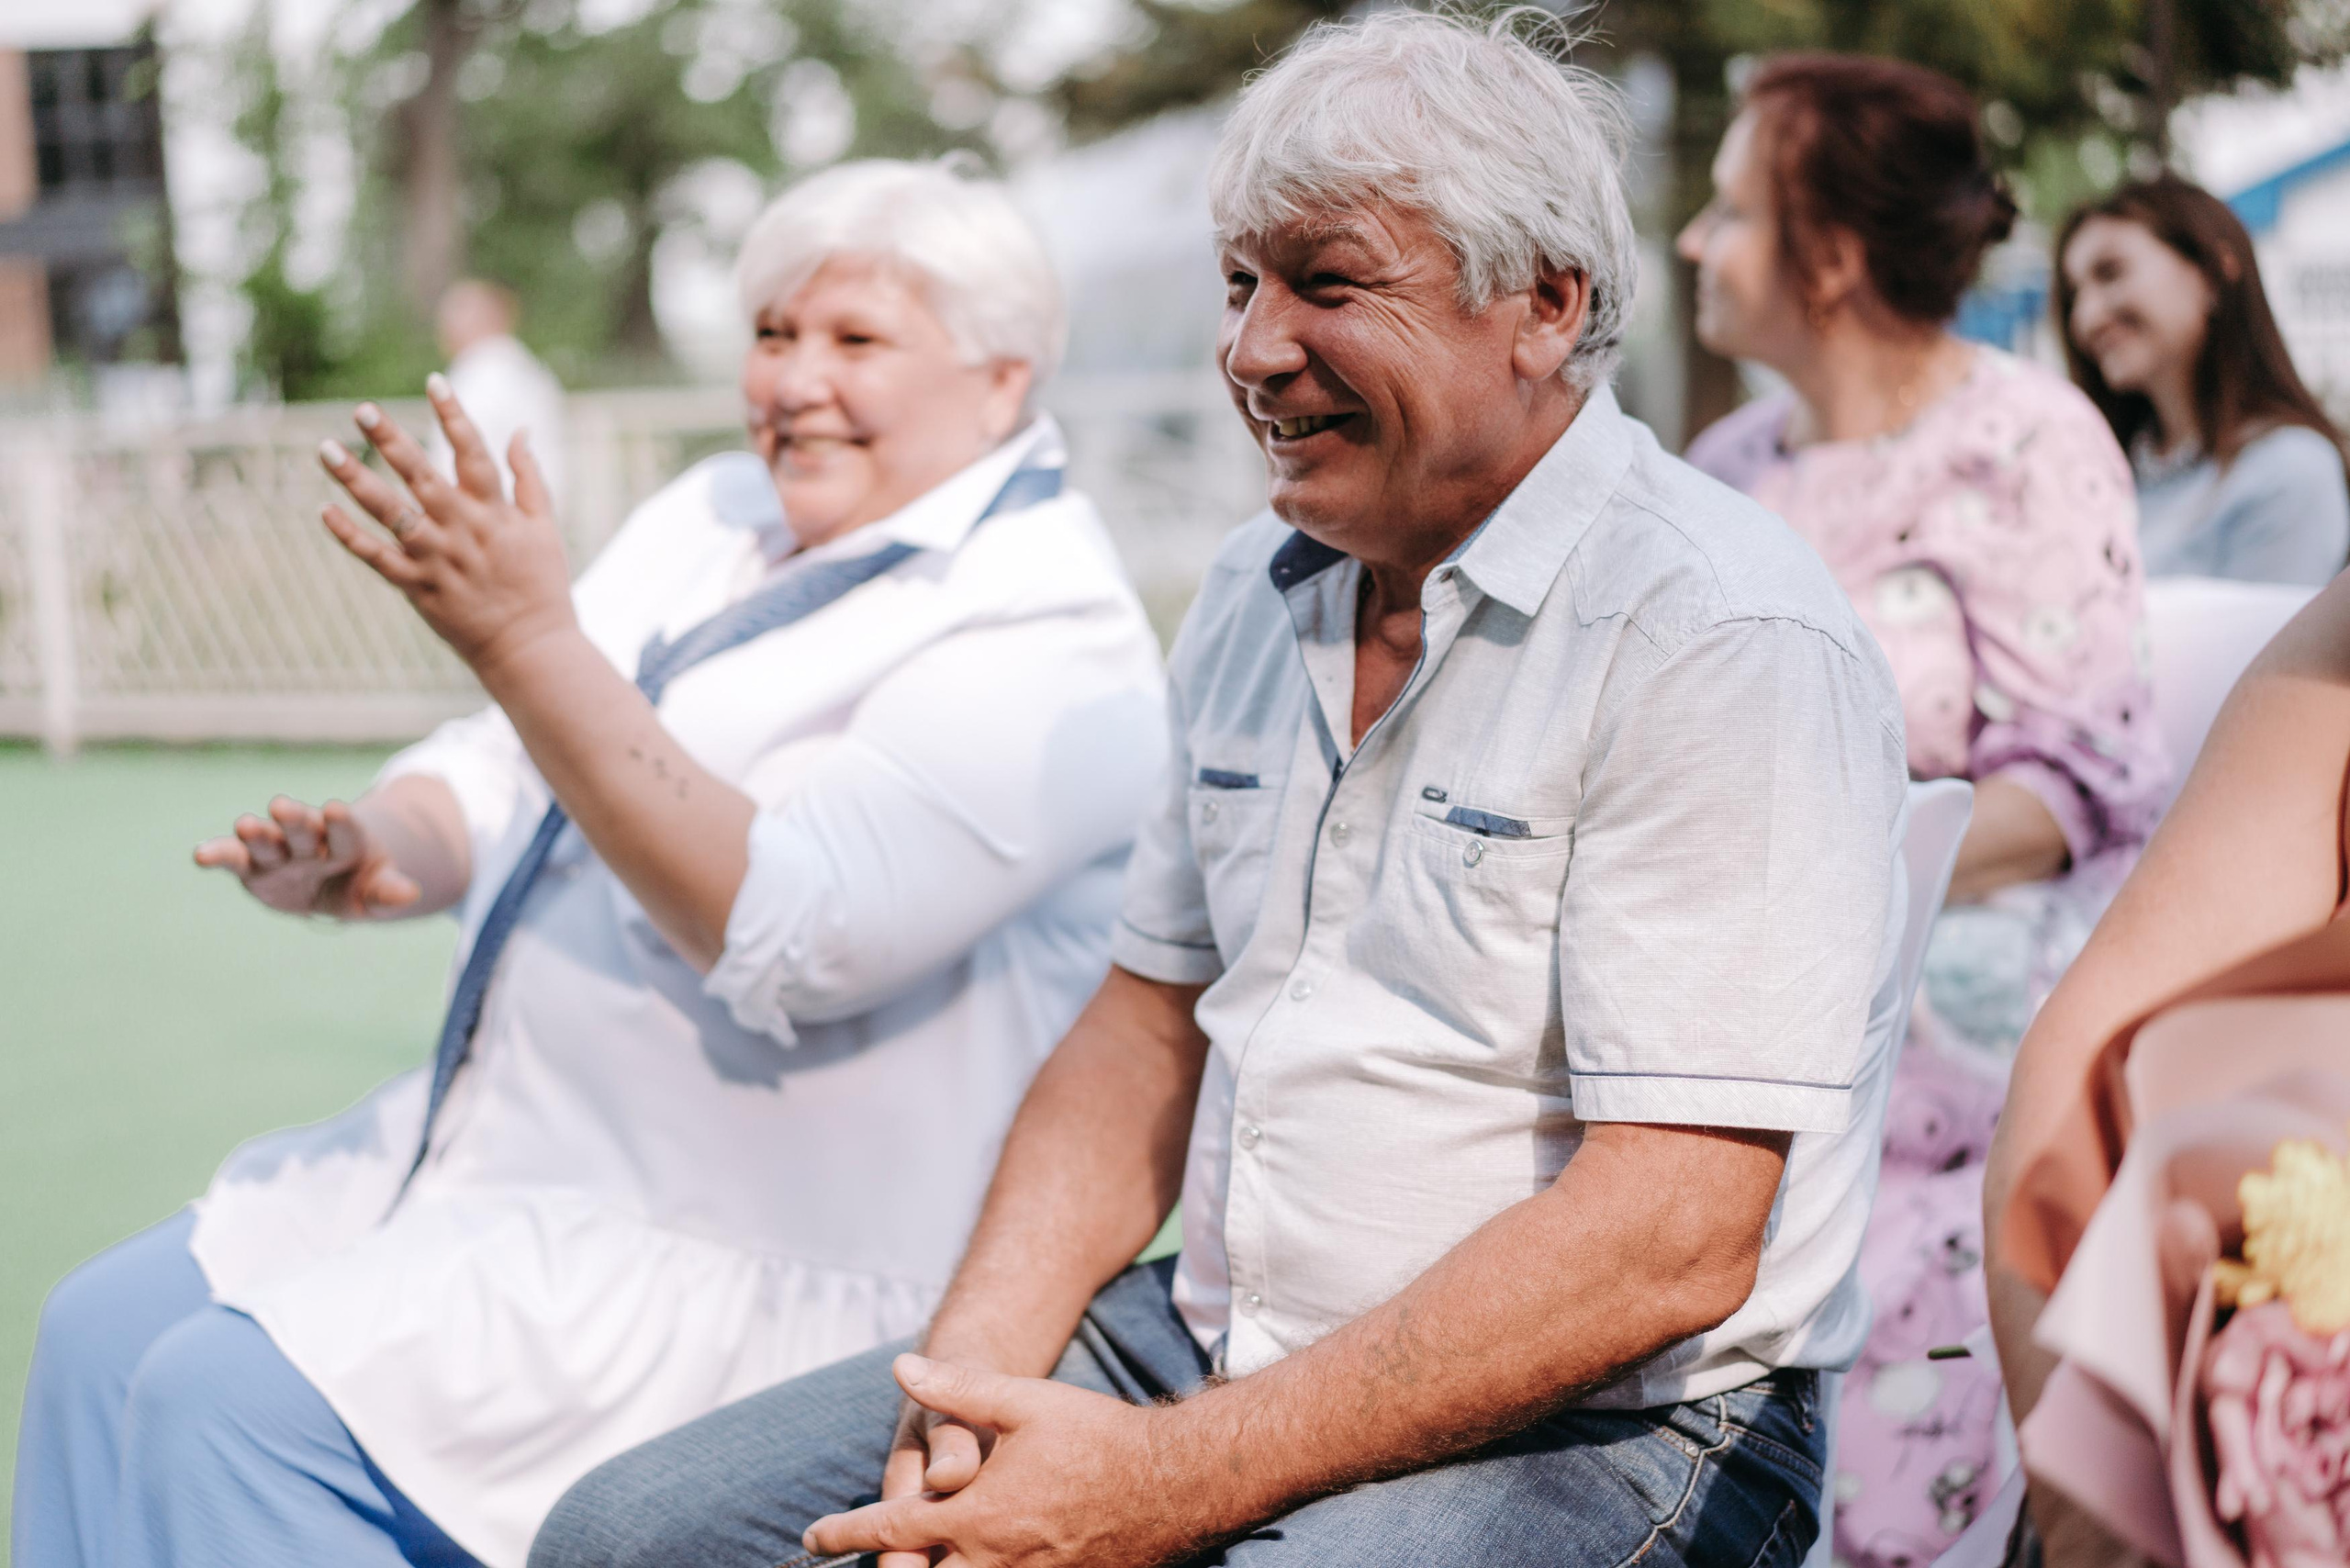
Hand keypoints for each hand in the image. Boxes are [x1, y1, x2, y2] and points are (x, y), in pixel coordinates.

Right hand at [194, 796, 419, 917]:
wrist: (335, 883)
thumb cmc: (362, 883)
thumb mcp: (378, 891)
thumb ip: (388, 892)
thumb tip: (411, 894)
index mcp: (347, 842)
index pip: (346, 832)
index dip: (341, 823)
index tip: (337, 808)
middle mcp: (310, 841)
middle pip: (303, 829)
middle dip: (294, 818)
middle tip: (283, 805)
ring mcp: (280, 853)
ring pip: (268, 840)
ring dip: (258, 833)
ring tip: (246, 824)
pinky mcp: (253, 868)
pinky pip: (233, 860)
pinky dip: (218, 856)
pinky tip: (200, 856)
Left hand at [316, 376, 576, 676]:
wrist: (530, 649)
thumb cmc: (541, 585)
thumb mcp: (545, 527)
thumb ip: (529, 477)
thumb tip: (520, 429)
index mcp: (495, 512)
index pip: (473, 452)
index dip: (454, 415)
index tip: (434, 381)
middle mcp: (462, 530)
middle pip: (421, 476)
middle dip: (392, 440)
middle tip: (363, 409)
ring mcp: (437, 559)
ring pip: (391, 513)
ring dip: (357, 480)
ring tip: (327, 450)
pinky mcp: (418, 588)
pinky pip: (378, 559)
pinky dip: (351, 537)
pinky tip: (325, 511)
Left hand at [806, 1355, 1208, 1567]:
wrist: (1172, 1481)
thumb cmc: (1096, 1435)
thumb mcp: (1022, 1401)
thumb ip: (957, 1388)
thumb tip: (901, 1368)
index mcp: (977, 1514)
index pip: (890, 1531)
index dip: (844, 1534)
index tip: (813, 1535)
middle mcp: (995, 1561)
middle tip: (871, 1558)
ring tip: (915, 1562)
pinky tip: (978, 1564)